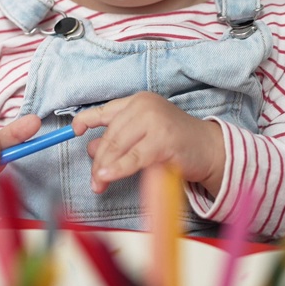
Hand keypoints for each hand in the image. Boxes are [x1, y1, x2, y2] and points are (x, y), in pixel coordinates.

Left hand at [72, 92, 225, 193]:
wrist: (209, 149)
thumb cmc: (176, 143)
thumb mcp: (144, 136)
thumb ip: (119, 140)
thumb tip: (91, 148)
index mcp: (138, 101)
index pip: (106, 111)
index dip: (87, 120)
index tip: (75, 131)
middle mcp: (145, 106)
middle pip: (110, 134)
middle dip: (99, 160)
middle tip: (94, 180)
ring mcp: (155, 120)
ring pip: (119, 146)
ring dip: (105, 168)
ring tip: (99, 184)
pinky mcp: (163, 139)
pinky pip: (133, 158)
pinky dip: (118, 169)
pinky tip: (107, 177)